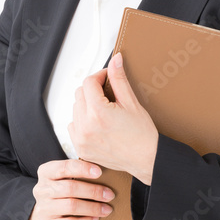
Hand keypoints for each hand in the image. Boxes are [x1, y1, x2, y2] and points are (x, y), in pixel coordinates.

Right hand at [23, 158, 115, 219]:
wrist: (41, 215)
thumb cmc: (60, 192)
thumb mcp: (63, 178)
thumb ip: (77, 174)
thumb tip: (106, 174)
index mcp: (46, 172)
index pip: (63, 167)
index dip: (82, 169)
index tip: (99, 172)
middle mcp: (42, 189)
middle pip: (70, 188)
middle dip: (93, 191)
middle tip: (109, 195)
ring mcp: (43, 208)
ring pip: (71, 206)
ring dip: (93, 207)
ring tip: (107, 209)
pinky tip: (95, 219)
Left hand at [68, 52, 158, 183]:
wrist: (146, 159)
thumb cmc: (142, 134)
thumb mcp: (131, 103)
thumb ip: (119, 79)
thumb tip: (115, 60)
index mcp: (98, 113)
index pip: (89, 83)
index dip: (99, 76)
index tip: (106, 77)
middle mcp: (86, 126)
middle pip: (79, 94)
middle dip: (92, 90)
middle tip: (108, 94)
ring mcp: (81, 139)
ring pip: (75, 109)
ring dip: (86, 105)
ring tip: (103, 110)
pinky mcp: (80, 149)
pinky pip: (73, 126)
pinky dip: (81, 121)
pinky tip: (96, 123)